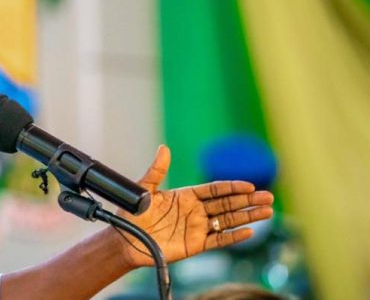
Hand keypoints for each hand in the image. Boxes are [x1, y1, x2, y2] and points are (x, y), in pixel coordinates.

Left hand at [116, 145, 274, 267]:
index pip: (215, 190)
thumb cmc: (132, 213)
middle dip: (248, 200)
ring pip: (227, 221)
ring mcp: (197, 228)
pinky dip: (233, 237)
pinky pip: (218, 241)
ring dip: (247, 217)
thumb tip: (164, 148)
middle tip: (268, 197)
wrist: (125, 240)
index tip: (249, 185)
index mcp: (186, 196)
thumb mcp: (145, 189)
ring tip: (267, 212)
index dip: (232, 187)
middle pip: (227, 204)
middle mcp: (195, 211)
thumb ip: (157, 170)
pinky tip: (249, 232)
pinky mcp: (195, 245)